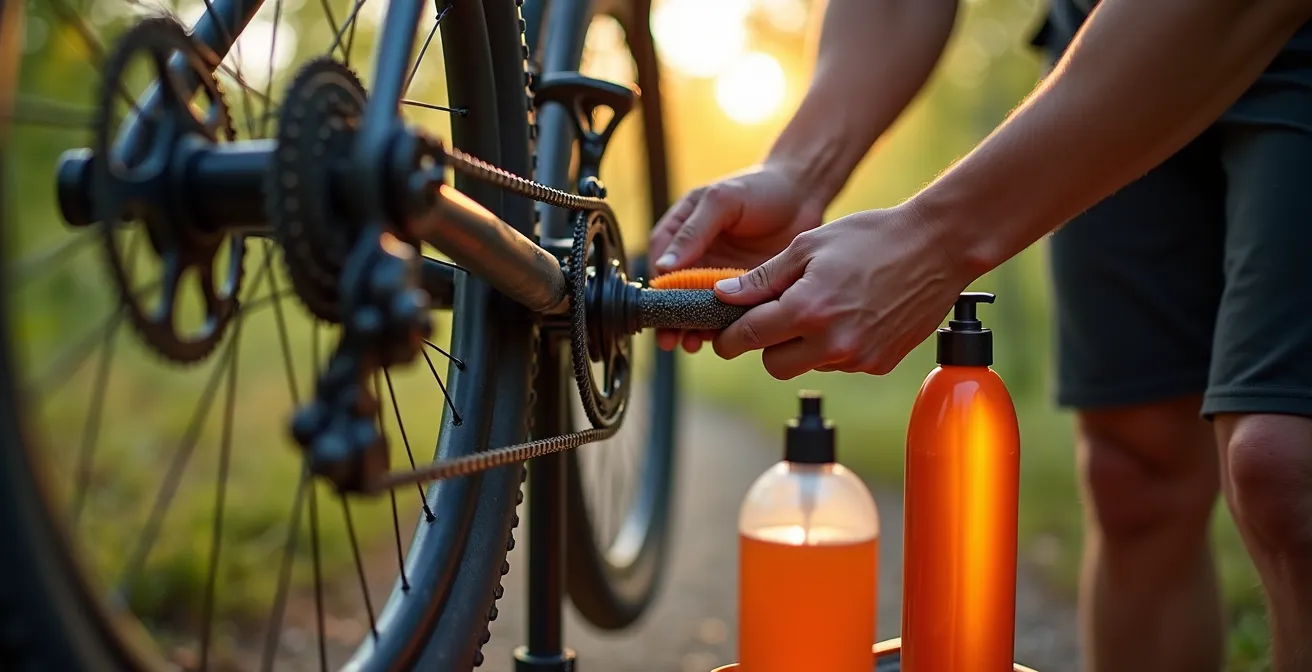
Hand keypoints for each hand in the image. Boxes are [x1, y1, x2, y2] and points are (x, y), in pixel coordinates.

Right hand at [648, 163, 824, 352]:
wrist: (804, 194)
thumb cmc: (760, 188)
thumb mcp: (721, 201)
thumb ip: (692, 232)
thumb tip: (663, 267)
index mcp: (682, 232)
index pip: (661, 266)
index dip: (658, 290)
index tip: (659, 309)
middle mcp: (698, 257)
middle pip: (677, 294)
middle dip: (672, 318)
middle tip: (669, 338)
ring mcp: (722, 276)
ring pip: (701, 308)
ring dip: (694, 327)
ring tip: (693, 343)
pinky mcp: (747, 289)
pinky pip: (730, 313)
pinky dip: (724, 326)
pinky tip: (722, 337)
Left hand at [710, 202, 973, 379]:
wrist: (938, 246)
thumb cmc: (871, 237)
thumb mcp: (808, 246)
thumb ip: (763, 278)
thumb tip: (724, 297)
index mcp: (807, 310)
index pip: (750, 338)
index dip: (729, 338)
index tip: (723, 336)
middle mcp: (832, 343)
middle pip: (774, 365)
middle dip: (768, 344)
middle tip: (777, 316)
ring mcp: (859, 358)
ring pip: (808, 365)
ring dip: (804, 345)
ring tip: (826, 305)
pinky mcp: (879, 363)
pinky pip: (841, 363)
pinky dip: (836, 346)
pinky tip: (852, 314)